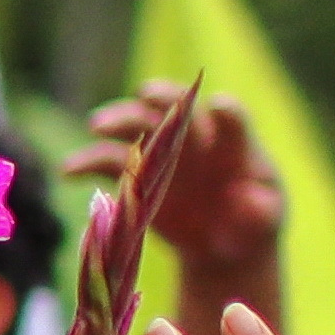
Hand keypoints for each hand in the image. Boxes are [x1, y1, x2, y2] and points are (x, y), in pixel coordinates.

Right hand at [71, 83, 279, 286]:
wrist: (222, 240)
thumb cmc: (251, 224)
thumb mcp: (265, 222)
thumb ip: (260, 211)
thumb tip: (244, 200)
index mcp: (233, 144)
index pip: (232, 121)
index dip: (227, 114)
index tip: (219, 106)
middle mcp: (196, 138)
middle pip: (178, 110)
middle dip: (164, 99)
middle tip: (146, 94)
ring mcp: (163, 153)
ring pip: (138, 126)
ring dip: (119, 121)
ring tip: (98, 126)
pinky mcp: (137, 174)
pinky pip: (108, 163)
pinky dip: (88, 164)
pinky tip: (70, 171)